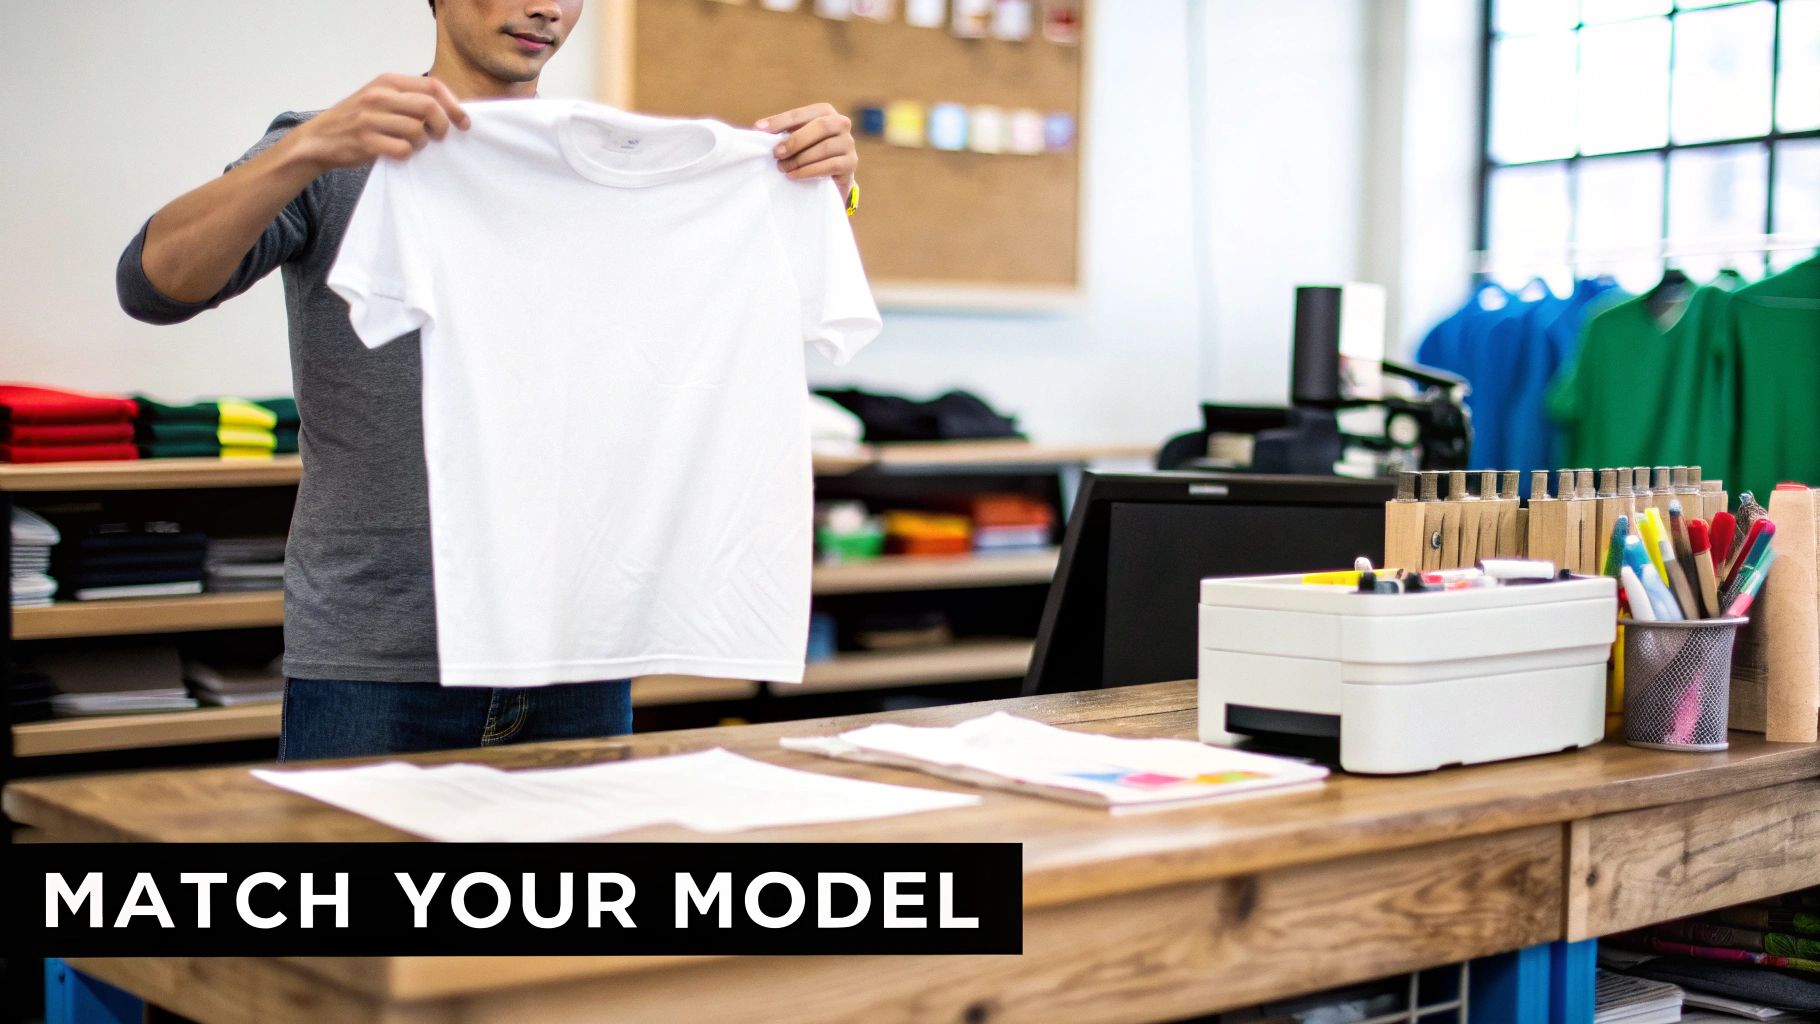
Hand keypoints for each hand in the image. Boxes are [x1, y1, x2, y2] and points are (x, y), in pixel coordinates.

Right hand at [289, 74, 470, 173]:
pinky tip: (399, 154)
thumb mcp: (380, 98)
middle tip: (440, 137)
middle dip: (443, 125)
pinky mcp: (365, 141)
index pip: (432, 86)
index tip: (464, 122)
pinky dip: (407, 155)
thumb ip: (409, 98)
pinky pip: (402, 150)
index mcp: (387, 81)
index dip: (454, 105)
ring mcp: (370, 118)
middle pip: (429, 107)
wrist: (318, 139)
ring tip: (413, 145)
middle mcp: (379, 96)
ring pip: (417, 130)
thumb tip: (451, 108)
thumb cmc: (356, 120)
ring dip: (422, 143)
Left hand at [756, 103, 857, 199]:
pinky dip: (808, 171)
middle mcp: (841, 123)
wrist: (830, 178)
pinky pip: (830, 165)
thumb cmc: (808, 154)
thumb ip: (783, 133)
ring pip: (824, 148)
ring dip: (799, 159)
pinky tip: (793, 175)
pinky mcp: (851, 163)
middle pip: (821, 126)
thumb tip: (759, 129)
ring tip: (783, 168)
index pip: (802, 113)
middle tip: (776, 153)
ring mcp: (849, 144)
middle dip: (795, 140)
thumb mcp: (797, 140)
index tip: (759, 129)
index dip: (780, 120)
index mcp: (825, 112)